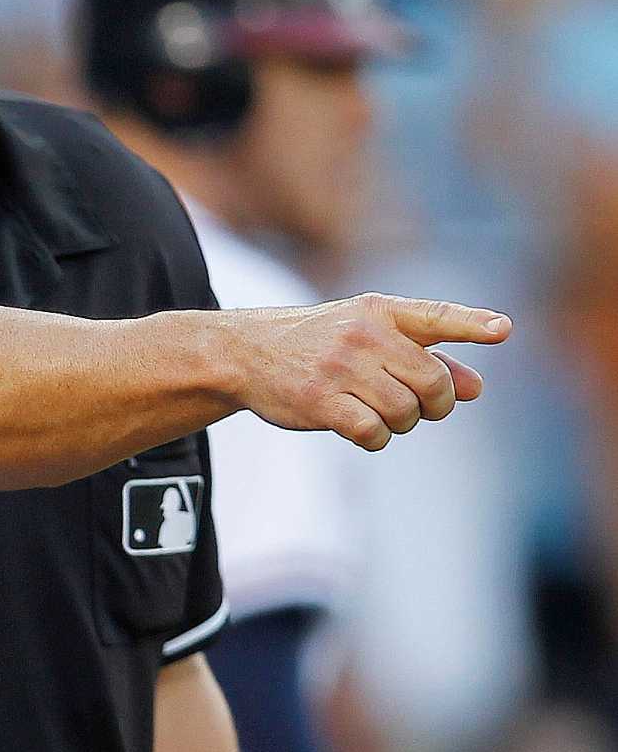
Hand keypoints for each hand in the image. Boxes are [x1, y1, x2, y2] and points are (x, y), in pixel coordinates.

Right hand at [221, 292, 508, 450]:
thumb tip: (476, 388)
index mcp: (381, 311)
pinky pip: (373, 433)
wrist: (248, 353)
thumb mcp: (370, 338)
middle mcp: (363, 335)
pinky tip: (361, 430)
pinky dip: (376, 439)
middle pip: (431, 383)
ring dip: (400, 424)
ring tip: (379, 415)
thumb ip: (427, 357)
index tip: (502, 331)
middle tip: (421, 410)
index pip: (435, 317)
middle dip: (435, 405)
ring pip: (405, 413)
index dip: (472, 325)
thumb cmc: (320, 345)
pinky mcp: (320, 401)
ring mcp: (340, 367)